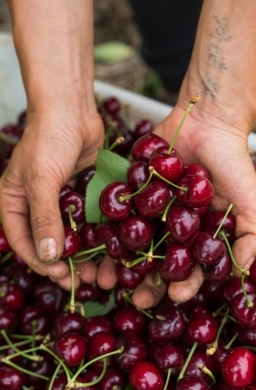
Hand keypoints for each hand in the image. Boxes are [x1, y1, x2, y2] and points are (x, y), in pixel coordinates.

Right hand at [0, 107, 103, 288]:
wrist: (72, 109)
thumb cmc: (48, 140)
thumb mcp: (41, 180)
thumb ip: (44, 218)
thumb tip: (48, 256)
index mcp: (13, 203)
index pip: (22, 242)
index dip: (41, 263)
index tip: (62, 276)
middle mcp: (35, 204)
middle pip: (48, 242)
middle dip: (64, 263)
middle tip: (84, 280)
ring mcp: (60, 198)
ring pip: (70, 233)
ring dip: (83, 251)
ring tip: (99, 270)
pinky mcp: (81, 191)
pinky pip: (87, 217)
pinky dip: (95, 232)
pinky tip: (109, 245)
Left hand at [125, 100, 255, 307]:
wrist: (208, 123)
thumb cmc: (233, 164)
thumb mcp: (251, 202)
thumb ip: (252, 237)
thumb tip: (243, 274)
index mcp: (200, 235)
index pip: (191, 268)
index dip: (184, 284)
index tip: (175, 295)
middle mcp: (174, 227)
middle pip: (158, 261)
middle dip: (148, 283)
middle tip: (135, 300)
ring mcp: (152, 210)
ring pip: (134, 243)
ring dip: (122, 264)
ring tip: (109, 279)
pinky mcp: (134, 191)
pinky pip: (119, 212)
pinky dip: (108, 228)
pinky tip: (99, 243)